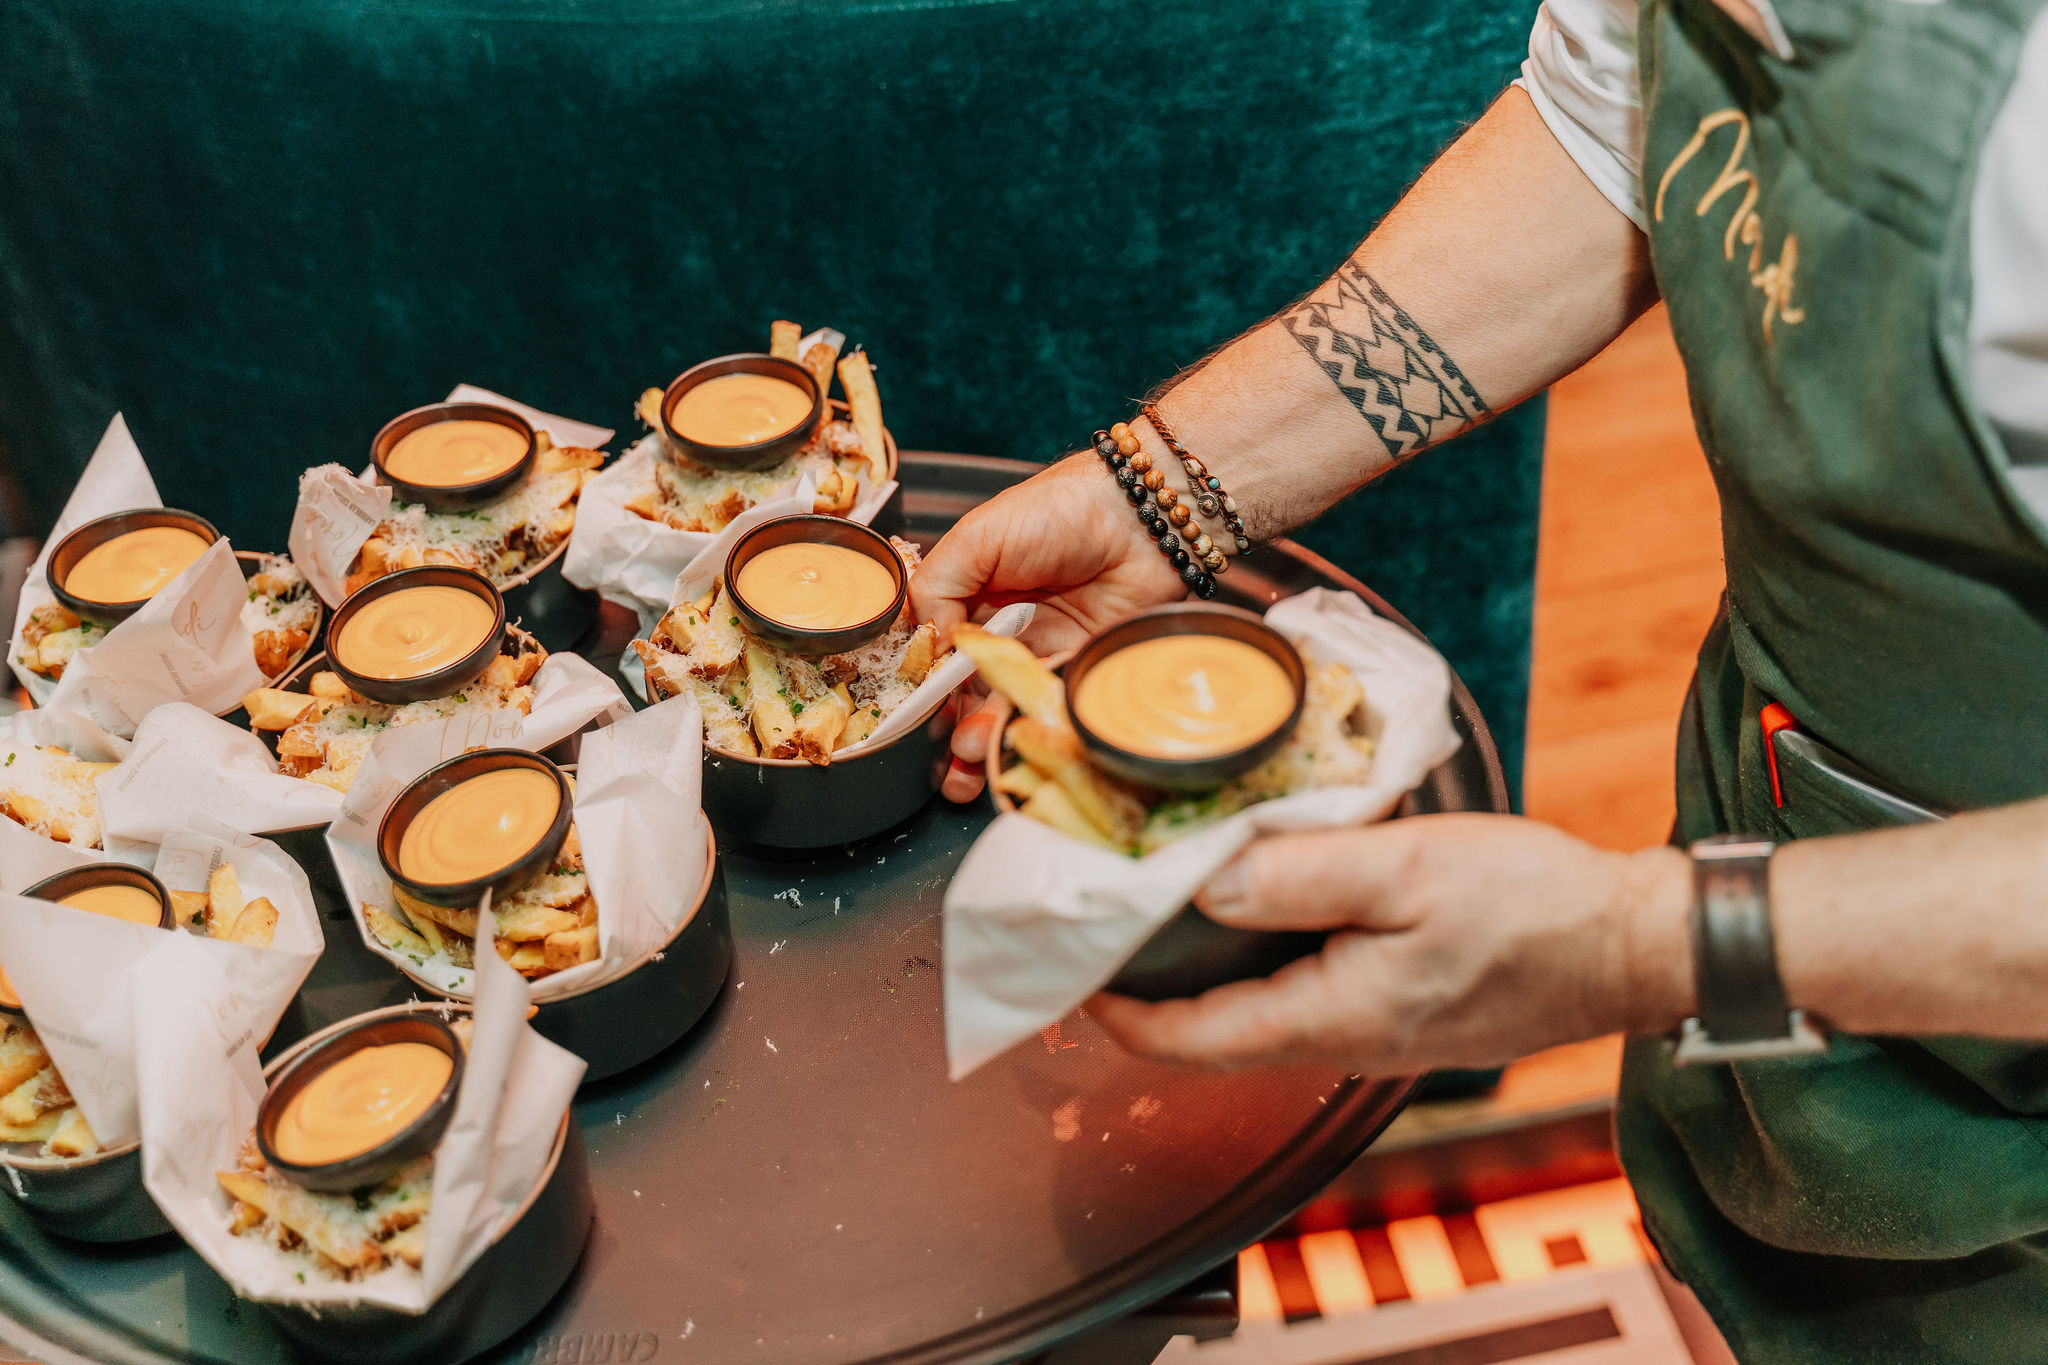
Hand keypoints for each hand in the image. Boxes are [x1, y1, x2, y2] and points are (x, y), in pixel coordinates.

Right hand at [914, 453, 1185, 800]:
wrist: (1139, 518)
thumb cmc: (1058, 511)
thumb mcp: (979, 538)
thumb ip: (938, 587)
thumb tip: (923, 644)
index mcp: (971, 598)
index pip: (937, 651)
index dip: (925, 684)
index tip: (914, 713)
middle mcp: (1003, 630)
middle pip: (968, 690)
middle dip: (951, 724)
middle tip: (946, 749)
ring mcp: (1043, 653)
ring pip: (1006, 706)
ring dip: (985, 735)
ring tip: (970, 756)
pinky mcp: (1080, 670)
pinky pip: (1051, 706)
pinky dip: (1032, 726)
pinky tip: (1015, 739)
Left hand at [1088, 815, 1693, 1073]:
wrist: (1634, 943)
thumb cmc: (1532, 907)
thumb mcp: (1407, 870)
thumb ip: (1297, 877)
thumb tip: (1199, 882)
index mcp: (1328, 1017)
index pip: (1186, 1037)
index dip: (1114, 1009)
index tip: (1065, 965)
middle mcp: (1339, 1040)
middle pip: (1210, 1029)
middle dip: (1145, 985)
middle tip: (1101, 918)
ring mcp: (1371, 1029)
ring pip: (1255, 1007)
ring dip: (1202, 965)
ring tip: (1162, 900)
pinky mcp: (1398, 1007)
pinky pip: (1302, 990)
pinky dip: (1260, 953)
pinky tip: (1258, 900)